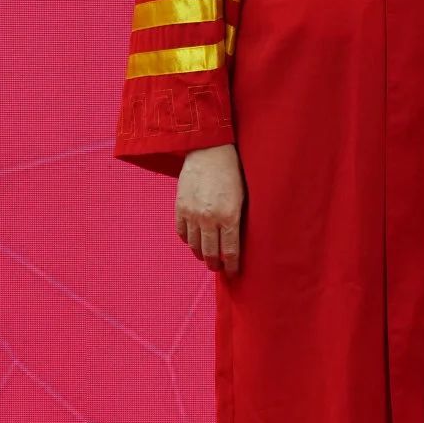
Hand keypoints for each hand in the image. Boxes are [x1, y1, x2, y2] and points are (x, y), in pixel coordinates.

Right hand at [175, 143, 244, 274]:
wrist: (209, 150)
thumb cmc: (232, 171)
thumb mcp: (243, 196)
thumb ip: (238, 219)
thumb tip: (236, 240)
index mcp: (229, 216)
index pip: (230, 251)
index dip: (231, 265)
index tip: (233, 272)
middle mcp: (209, 219)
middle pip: (210, 253)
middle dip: (215, 264)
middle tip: (218, 267)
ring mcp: (192, 214)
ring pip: (194, 245)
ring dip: (200, 254)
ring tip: (206, 256)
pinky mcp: (180, 207)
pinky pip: (182, 232)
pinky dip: (187, 240)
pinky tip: (193, 241)